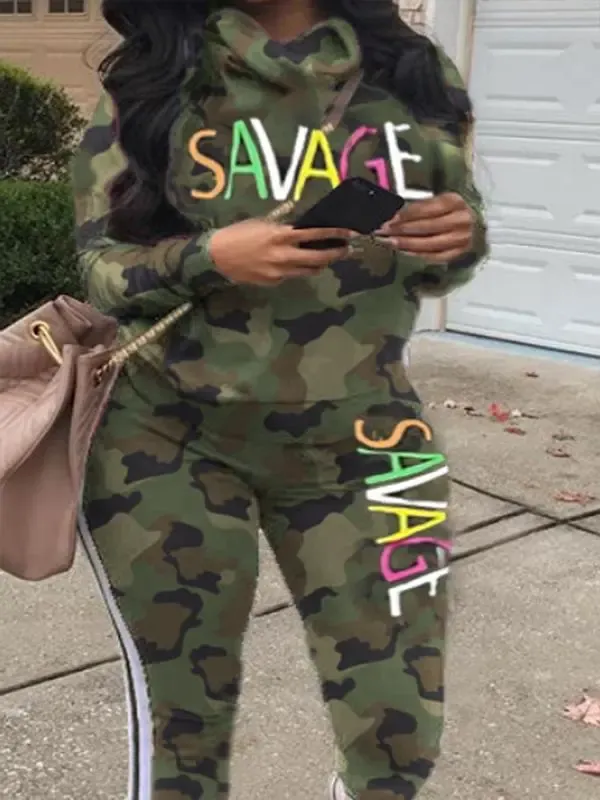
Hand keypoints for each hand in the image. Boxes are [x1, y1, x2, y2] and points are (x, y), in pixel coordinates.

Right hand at [209, 220, 352, 285]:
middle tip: (346, 249)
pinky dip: (299, 269)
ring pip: (309, 271)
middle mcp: (283, 255)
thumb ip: (284, 224)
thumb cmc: (239, 233)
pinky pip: (293, 276)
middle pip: (318, 258)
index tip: (349, 232)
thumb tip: (304, 225)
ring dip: (321, 264)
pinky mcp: (273, 282)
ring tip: (327, 258)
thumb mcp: (262, 223)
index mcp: (280, 235)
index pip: (315, 234)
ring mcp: (279, 272)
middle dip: (335, 254)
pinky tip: (299, 264)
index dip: (334, 234)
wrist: (217, 255)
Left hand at [376, 193, 474, 263]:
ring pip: (429, 244)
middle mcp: (461, 220)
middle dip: (402, 230)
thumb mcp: (440, 201)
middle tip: (384, 233)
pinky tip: (403, 252)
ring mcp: (461, 239)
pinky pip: (434, 256)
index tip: (389, 220)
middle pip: (426, 227)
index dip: (406, 215)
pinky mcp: (459, 253)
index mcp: (455, 201)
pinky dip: (416, 254)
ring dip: (406, 244)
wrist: (476, 225)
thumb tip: (394, 218)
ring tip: (390, 243)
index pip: (426, 209)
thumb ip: (421, 207)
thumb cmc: (452, 211)